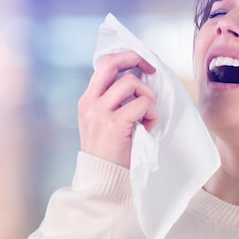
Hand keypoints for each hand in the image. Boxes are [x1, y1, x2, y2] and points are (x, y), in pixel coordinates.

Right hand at [78, 51, 158, 167]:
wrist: (101, 180)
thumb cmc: (108, 154)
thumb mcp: (101, 124)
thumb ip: (112, 103)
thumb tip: (137, 83)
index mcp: (87, 100)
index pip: (103, 65)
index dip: (125, 58)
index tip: (142, 65)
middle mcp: (90, 102)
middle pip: (112, 64)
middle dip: (136, 59)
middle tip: (152, 70)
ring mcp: (100, 112)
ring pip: (131, 83)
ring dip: (147, 97)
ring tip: (147, 115)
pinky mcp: (114, 123)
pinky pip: (141, 104)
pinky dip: (151, 113)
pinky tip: (147, 127)